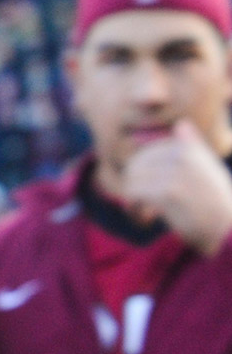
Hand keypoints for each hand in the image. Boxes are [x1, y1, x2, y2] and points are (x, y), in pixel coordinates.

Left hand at [117, 120, 231, 254]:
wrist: (227, 229)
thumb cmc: (214, 201)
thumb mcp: (206, 169)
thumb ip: (191, 147)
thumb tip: (181, 124)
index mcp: (188, 148)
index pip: (144, 155)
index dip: (141, 175)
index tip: (150, 194)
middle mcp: (184, 155)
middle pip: (134, 166)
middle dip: (134, 187)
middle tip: (142, 206)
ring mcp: (178, 171)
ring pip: (131, 180)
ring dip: (132, 200)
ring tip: (144, 213)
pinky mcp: (171, 191)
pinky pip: (133, 193)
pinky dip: (133, 209)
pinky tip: (145, 219)